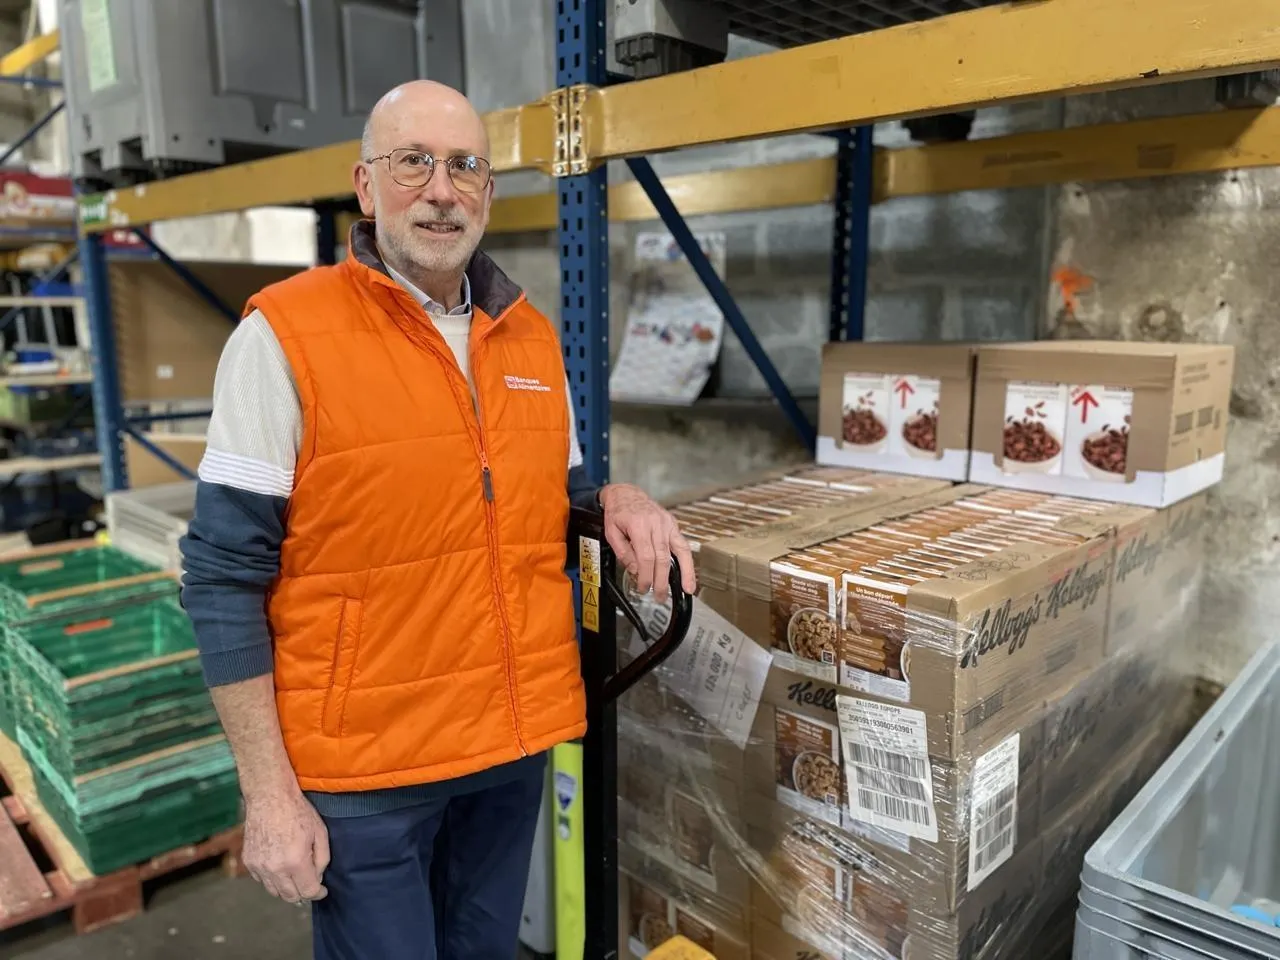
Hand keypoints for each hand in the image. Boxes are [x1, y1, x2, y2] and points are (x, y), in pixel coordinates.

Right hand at [241, 786, 329, 903]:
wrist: (270, 796)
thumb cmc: (298, 811)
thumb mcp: (320, 832)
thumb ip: (322, 860)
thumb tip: (317, 877)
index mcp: (295, 862)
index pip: (308, 892)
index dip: (318, 893)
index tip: (322, 890)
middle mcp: (275, 869)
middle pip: (290, 897)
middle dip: (303, 893)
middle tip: (310, 883)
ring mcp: (259, 866)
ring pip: (274, 892)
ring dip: (287, 888)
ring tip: (295, 874)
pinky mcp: (248, 861)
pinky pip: (262, 880)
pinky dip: (272, 879)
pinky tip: (280, 866)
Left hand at [599, 483, 696, 602]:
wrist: (626, 494)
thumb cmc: (618, 512)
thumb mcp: (611, 532)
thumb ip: (623, 552)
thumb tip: (635, 570)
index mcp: (638, 524)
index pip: (646, 557)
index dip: (646, 576)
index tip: (643, 588)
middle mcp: (656, 523)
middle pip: (662, 557)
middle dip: (662, 580)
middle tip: (659, 596)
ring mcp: (667, 523)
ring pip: (679, 551)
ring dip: (684, 572)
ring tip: (688, 589)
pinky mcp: (673, 524)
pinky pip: (683, 544)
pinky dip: (688, 561)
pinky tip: (690, 574)